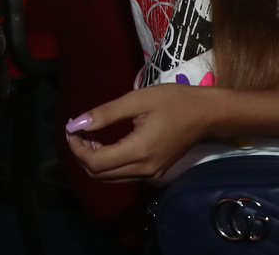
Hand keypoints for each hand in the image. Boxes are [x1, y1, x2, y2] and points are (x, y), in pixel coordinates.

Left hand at [64, 83, 220, 181]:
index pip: (96, 162)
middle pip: (99, 175)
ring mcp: (151, 175)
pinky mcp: (155, 173)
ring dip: (93, 160)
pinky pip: (123, 175)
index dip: (77, 148)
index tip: (71, 128)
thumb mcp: (137, 100)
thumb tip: (76, 124)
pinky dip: (108, 163)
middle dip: (82, 155)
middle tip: (77, 130)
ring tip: (89, 136)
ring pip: (110, 178)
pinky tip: (106, 143)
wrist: (207, 114)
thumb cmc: (174, 101)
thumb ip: (106, 113)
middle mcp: (144, 170)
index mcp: (139, 151)